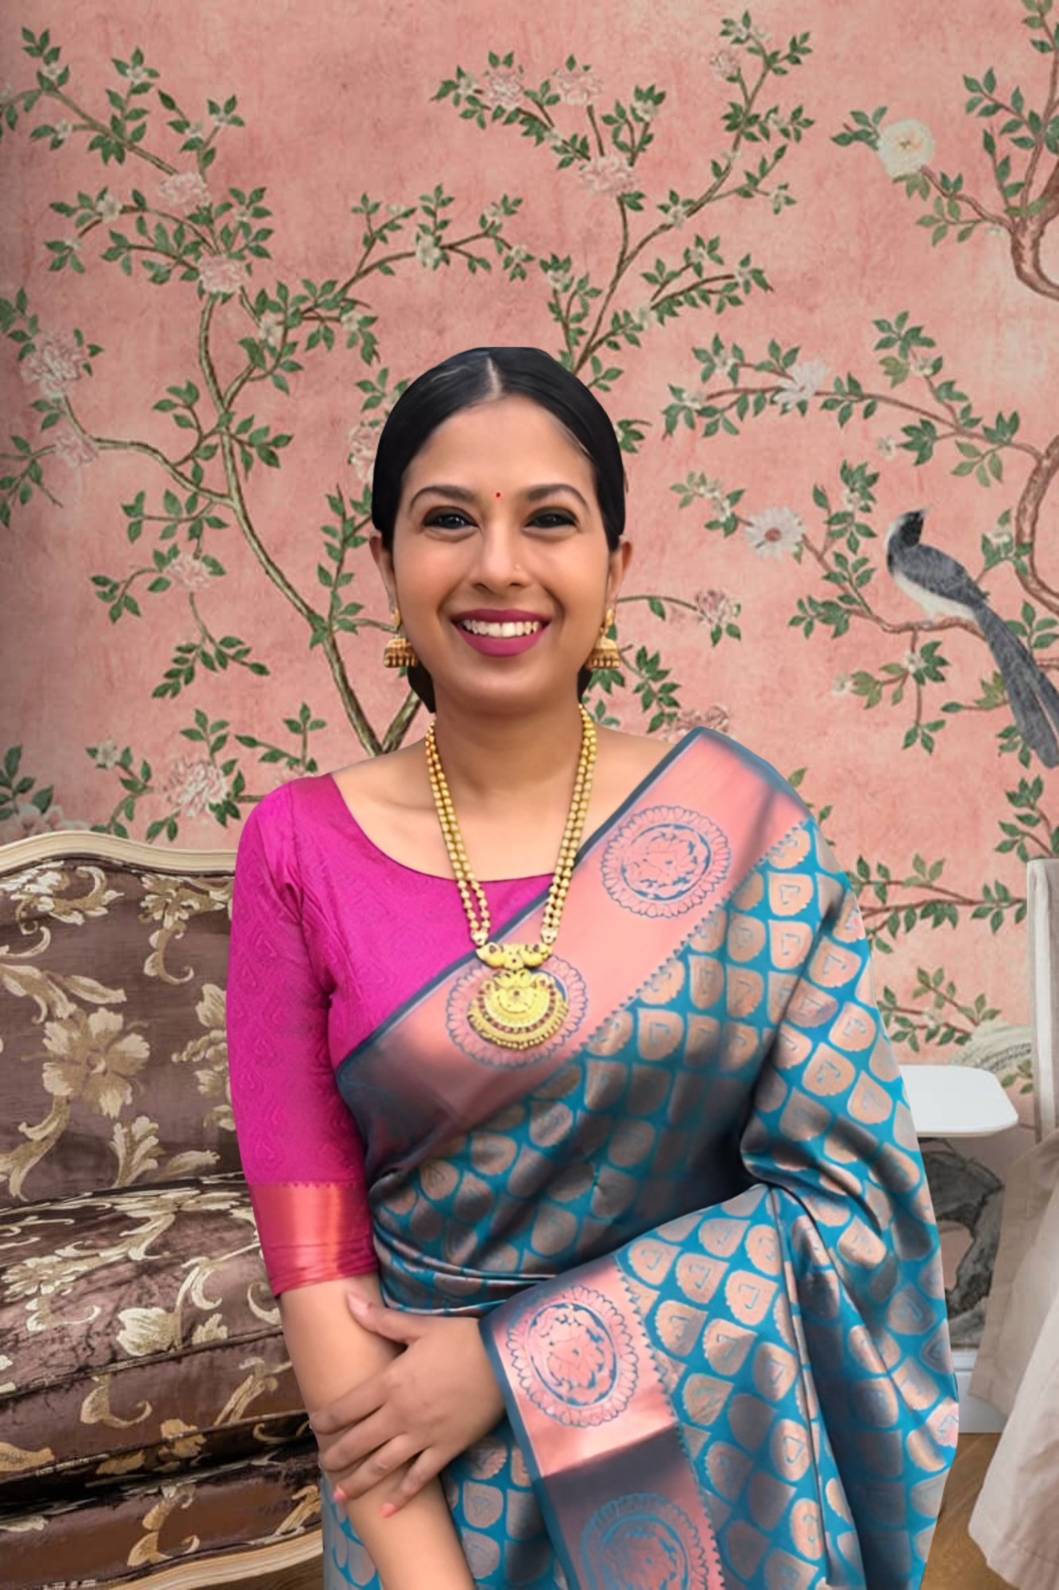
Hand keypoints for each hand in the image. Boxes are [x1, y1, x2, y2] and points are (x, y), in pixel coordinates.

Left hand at [308, 1291, 505, 1514]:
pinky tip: (387, 1512)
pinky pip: (419, 1479)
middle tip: (323, 1465)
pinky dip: (402, 1497)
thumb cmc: (461, 1339)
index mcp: (390, 1383)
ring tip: (341, 1496)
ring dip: (358, 1483)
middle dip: (337, 1456)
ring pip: (382, 1466)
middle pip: (358, 1441)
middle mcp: (399, 1415)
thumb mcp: (420, 1326)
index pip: (347, 1406)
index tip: (315, 1426)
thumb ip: (381, 1320)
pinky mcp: (445, 1450)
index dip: (326, 1419)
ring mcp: (421, 1436)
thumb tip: (348, 1301)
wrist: (502, 1361)